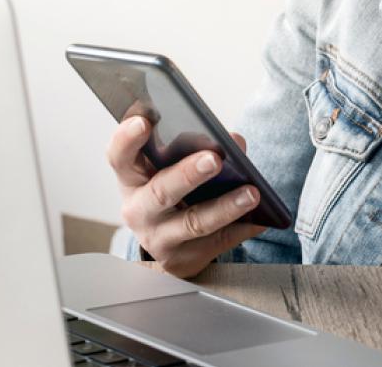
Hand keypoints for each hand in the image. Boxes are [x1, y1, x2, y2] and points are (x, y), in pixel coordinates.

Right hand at [107, 116, 266, 277]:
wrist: (167, 245)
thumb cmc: (170, 192)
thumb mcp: (169, 169)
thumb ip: (196, 148)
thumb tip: (234, 141)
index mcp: (132, 178)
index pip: (120, 157)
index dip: (127, 139)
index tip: (143, 121)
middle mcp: (139, 210)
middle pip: (161, 192)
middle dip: (188, 175)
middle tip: (214, 159)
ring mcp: (159, 238)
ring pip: (193, 223)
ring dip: (225, 207)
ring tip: (252, 193)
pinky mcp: (183, 259)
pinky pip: (218, 242)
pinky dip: (242, 228)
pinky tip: (262, 218)